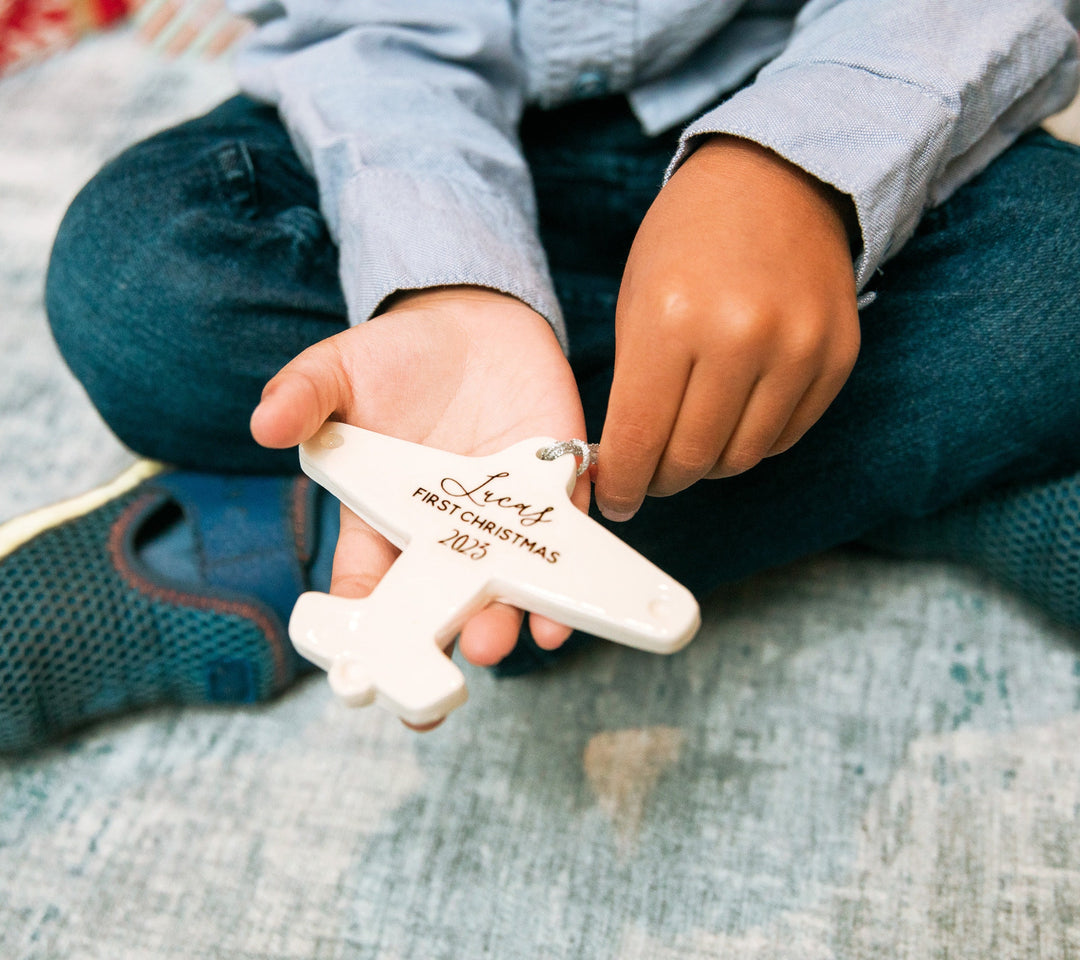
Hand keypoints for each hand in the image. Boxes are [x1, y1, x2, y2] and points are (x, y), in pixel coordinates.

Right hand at [250, 287, 587, 723]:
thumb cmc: (398, 357)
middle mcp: (447, 531)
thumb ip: (304, 396)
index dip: (363, 628)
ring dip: (506, 619)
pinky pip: (565, 540)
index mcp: (386, 516)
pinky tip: (562, 607)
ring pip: (507, 583)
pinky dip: (568, 573)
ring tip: (502, 642)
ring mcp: (503, 516)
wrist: (475, 319)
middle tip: (447, 670)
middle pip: (445, 601)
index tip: (359, 671)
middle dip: (445, 638)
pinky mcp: (554, 489)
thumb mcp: (338, 370)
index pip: (370, 585)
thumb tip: (265, 423)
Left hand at [595, 135, 860, 520]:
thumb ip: (632, 383)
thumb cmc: (688, 238)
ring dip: (708, 466)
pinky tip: (732, 419)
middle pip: (693, 458)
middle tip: (650, 476)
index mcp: (671, 318)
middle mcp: (739, 336)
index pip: (640, 437)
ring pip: (742, 458)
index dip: (621, 482)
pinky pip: (786, 436)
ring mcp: (797, 347)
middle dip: (662, 480)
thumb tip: (624, 461)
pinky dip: (752, 442)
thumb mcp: (637, 298)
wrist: (779, 178)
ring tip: (690, 445)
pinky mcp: (837, 356)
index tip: (614, 499)